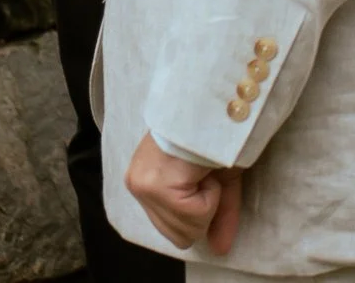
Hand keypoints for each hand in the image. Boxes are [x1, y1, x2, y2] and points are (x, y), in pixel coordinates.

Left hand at [125, 133, 242, 253]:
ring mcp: (142, 186)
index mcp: (143, 182)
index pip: (173, 232)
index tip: (204, 179)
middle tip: (203, 174)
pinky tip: (202, 168)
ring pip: (188, 229)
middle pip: (180, 236)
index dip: (201, 214)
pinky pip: (195, 214)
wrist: (214, 104)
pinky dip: (210, 194)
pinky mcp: (154, 185)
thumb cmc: (214, 135)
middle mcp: (136, 184)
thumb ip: (217, 216)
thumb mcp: (217, 181)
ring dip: (208, 200)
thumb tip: (219, 250)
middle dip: (204, 210)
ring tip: (202, 168)